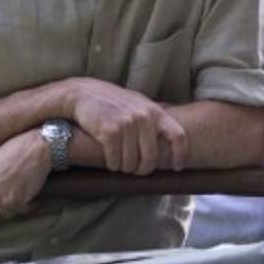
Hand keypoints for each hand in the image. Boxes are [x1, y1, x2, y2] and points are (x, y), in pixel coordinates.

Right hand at [57, 77, 187, 174]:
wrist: (83, 93)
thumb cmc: (114, 103)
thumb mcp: (139, 105)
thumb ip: (154, 120)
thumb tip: (170, 141)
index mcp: (155, 112)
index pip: (178, 136)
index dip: (180, 155)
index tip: (177, 168)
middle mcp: (144, 117)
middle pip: (150, 158)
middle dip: (142, 169)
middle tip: (135, 170)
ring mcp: (127, 124)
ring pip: (131, 163)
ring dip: (124, 168)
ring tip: (120, 161)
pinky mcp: (110, 132)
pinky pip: (115, 162)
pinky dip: (112, 165)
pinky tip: (110, 160)